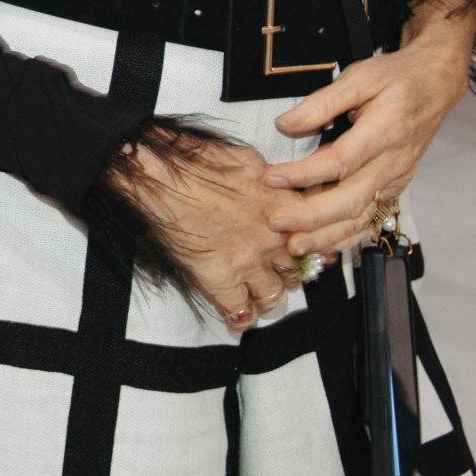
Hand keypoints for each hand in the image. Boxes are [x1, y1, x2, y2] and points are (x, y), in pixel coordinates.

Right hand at [107, 128, 293, 326]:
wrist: (160, 172)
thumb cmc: (196, 158)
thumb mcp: (250, 160)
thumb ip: (273, 181)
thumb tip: (279, 188)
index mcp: (286, 209)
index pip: (316, 241)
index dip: (307, 248)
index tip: (298, 251)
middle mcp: (274, 239)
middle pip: (298, 271)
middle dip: (288, 273)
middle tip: (274, 271)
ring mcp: (248, 263)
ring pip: (275, 296)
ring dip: (266, 295)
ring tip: (254, 292)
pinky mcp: (220, 280)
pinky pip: (241, 312)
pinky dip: (240, 316)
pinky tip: (236, 314)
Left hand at [262, 0, 475, 258]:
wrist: (436, 85)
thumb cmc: (395, 79)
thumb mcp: (359, 77)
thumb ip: (322, 102)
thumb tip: (286, 125)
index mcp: (385, 132)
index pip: (340, 161)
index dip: (305, 173)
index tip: (272, 177)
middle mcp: (393, 162)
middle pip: (351, 198)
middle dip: (311, 215)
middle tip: (276, 221)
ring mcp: (396, 179)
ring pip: (362, 217)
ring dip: (328, 235)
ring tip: (295, 246)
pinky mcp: (395, 188)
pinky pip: (372, 219)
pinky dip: (348, 237)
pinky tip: (324, 247)